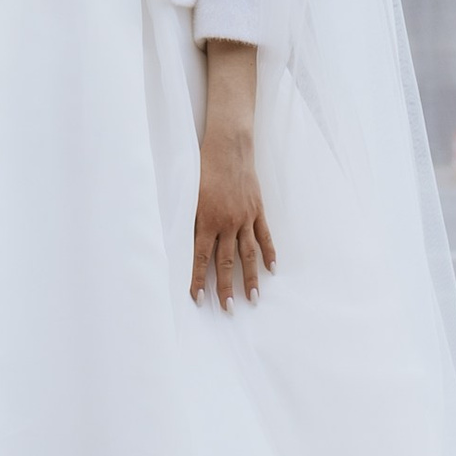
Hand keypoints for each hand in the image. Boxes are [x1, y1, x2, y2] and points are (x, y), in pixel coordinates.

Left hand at [190, 128, 275, 308]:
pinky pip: (264, 236)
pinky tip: (271, 269)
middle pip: (226, 262)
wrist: (228, 145)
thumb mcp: (190, 194)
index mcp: (207, 219)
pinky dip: (269, 253)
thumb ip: (190, 220)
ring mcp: (245, 217)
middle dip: (226, 287)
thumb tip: (184, 244)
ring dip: (250, 278)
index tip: (198, 299)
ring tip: (253, 299)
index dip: (199, 280)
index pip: (202, 258)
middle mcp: (228, 222)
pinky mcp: (257, 209)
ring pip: (248, 254)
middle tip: (228, 310)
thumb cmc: (203, 167)